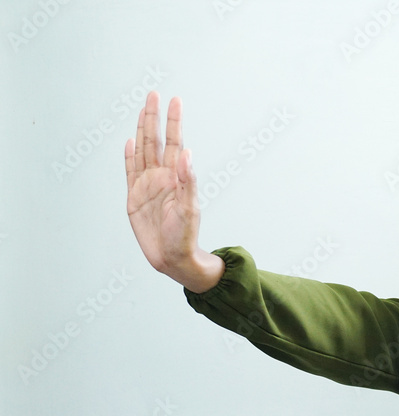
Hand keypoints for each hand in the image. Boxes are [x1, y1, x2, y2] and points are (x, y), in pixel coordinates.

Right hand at [124, 91, 221, 291]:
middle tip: (155, 94)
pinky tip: (130, 141)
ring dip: (142, 129)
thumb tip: (186, 153)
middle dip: (155, 117)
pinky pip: (130, 171)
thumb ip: (188, 182)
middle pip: (156, 140)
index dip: (173, 122)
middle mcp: (161, 177)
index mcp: (176, 177)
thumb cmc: (185, 236)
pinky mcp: (134, 197)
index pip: (174, 142)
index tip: (175, 100)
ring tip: (143, 109)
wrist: (172, 258)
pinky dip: (130, 156)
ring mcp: (147, 185)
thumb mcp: (189, 209)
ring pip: (143, 151)